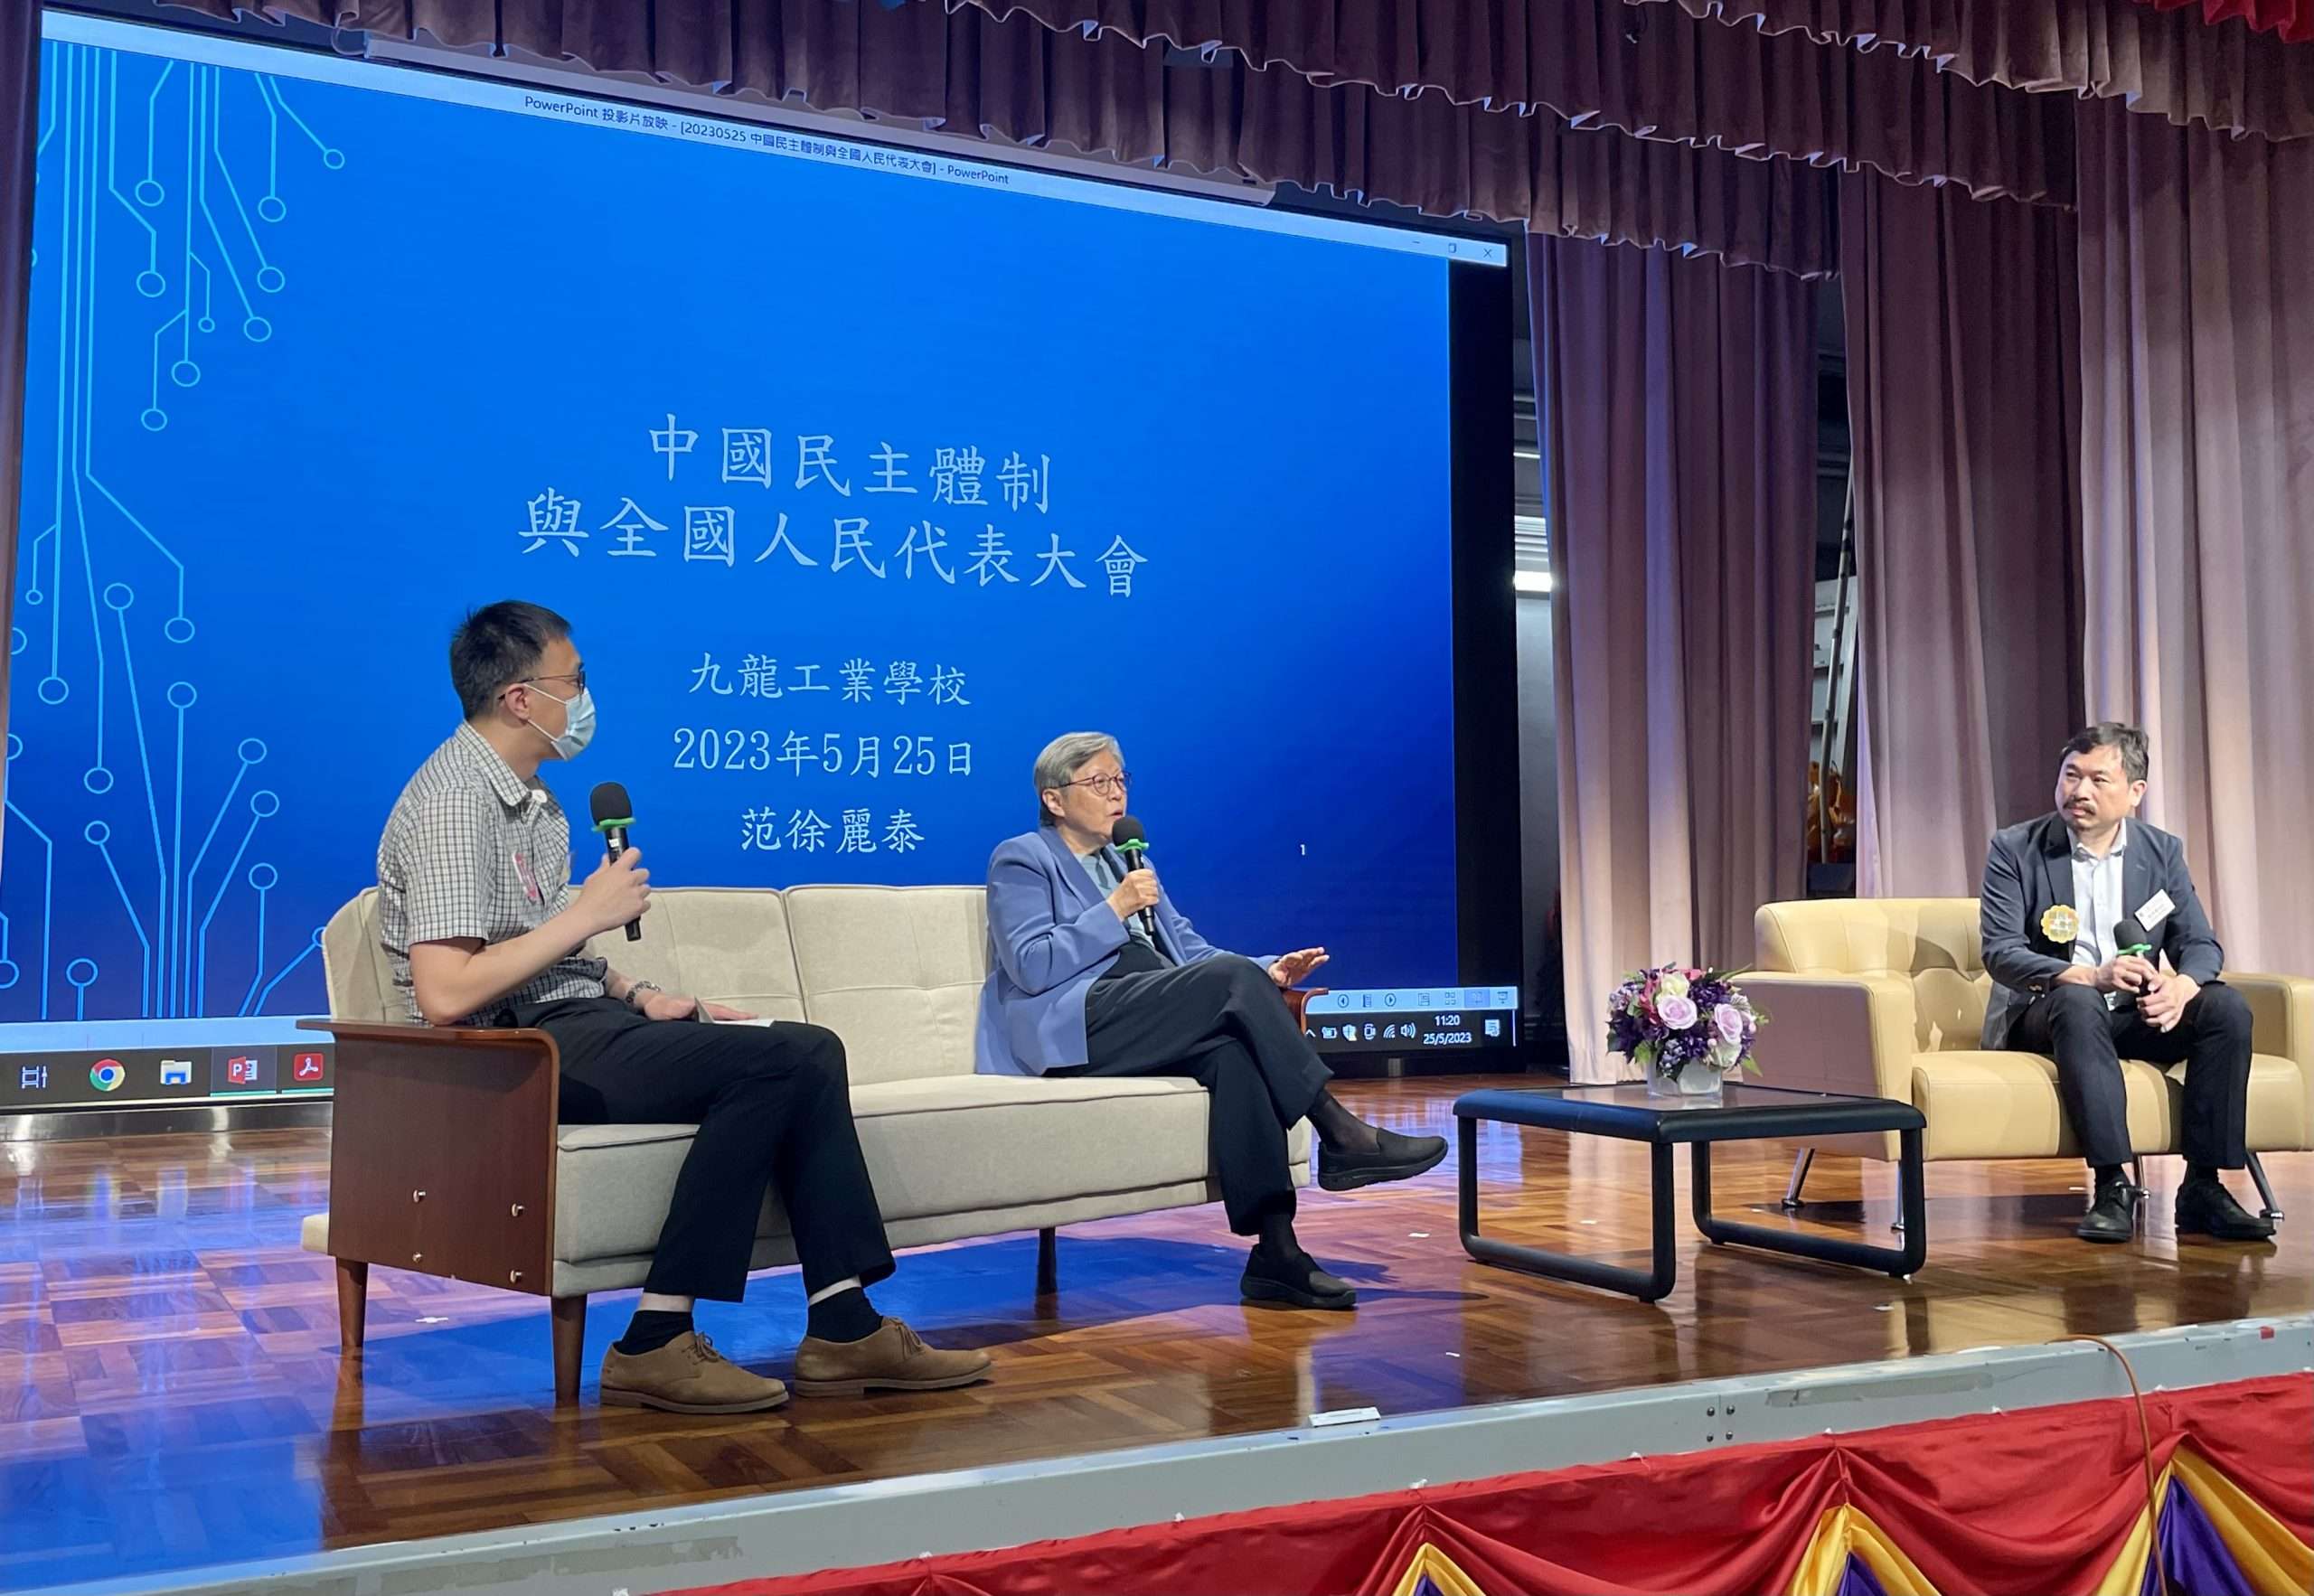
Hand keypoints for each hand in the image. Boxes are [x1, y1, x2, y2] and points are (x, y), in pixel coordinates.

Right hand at [575, 847, 649, 937]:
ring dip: (639, 892)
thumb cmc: (589, 900)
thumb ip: (604, 867)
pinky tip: (629, 907)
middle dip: (637, 878)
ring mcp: (636, 893)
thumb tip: (607, 859)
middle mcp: (629, 880)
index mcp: (618, 870)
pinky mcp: (639, 907)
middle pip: (644, 872)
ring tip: (626, 898)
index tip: (632, 860)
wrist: (589, 917)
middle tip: (628, 884)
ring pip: (647, 888)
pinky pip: (647, 903)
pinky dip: (641, 906)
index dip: (633, 856)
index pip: (634, 853)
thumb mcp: (594, 878)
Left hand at [635, 990, 753, 1022]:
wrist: (650, 1003)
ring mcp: (701, 1014)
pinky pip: (715, 1022)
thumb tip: (696, 1015)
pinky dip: (726, 1024)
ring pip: (722, 1018)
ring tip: (751, 1027)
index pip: (723, 1012)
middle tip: (760, 1023)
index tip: (752, 1018)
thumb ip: (683, 1012)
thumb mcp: (670, 1011)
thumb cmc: (659, 1008)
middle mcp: (703, 1009)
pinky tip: (732, 1030)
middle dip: (743, 1019)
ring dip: (736, 1022)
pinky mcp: (697, 1020)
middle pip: (727, 1015)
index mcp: (700, 1007)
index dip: (738, 1016)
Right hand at [1107, 867, 1161, 921]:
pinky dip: (1154, 901)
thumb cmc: (1119, 896)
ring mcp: (1140, 890)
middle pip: (1153, 882)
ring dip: (1153, 894)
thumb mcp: (1127, 881)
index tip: (1150, 881)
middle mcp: (1136, 881)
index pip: (1149, 872)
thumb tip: (1150, 878)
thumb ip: (1138, 878)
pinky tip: (1150, 901)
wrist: (1115, 907)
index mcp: (1132, 875)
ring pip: (1155, 890)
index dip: (1150, 878)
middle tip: (1149, 891)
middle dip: (1152, 887)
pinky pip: (1155, 899)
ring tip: (1149, 897)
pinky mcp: (1143, 899)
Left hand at [1268, 948, 1329, 987]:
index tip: (1299, 957)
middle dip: (1306, 953)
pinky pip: (1313, 963)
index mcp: (1284, 962)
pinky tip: (1325, 957)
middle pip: (1300, 955)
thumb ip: (1277, 976)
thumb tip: (1279, 978)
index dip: (1294, 957)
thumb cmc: (1277, 975)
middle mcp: (1293, 960)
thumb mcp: (1275, 976)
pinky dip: (1319, 960)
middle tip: (1313, 951)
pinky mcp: (1306, 968)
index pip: (1289, 958)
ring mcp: (1300, 963)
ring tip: (1321, 950)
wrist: (1280, 976)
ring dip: (1314, 954)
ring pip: (1308, 957)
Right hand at [2098, 953, 2159, 995]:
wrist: (2094, 978)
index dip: (2152, 969)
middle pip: (2143, 969)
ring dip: (2140, 984)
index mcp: (2124, 958)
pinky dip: (2135, 990)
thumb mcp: (2121, 963)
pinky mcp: (2115, 982)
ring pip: (2138, 978)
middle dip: (2150, 978)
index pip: (2143, 961)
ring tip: (2137, 985)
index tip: (2155, 975)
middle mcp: (2121, 963)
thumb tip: (2151, 970)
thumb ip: (2133, 964)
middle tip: (2152, 983)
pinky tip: (2132, 990)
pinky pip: (2132, 988)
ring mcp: (2117, 973)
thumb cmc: (2110, 972)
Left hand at [2140, 972, 2199, 1032]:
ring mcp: (2174, 1012)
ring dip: (2149, 1021)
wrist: (2183, 988)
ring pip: (2160, 1020)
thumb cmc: (2169, 983)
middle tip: (2140, 1008)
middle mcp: (2170, 1005)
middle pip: (2151, 1011)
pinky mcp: (2177, 1016)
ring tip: (2145, 1017)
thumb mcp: (2161, 978)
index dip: (2140, 1001)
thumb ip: (2154, 981)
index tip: (2138, 1000)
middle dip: (2142, 1010)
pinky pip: (2170, 1025)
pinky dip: (2164, 1028)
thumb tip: (2149, 988)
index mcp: (2165, 995)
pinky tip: (2159, 1028)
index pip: (2147, 1001)